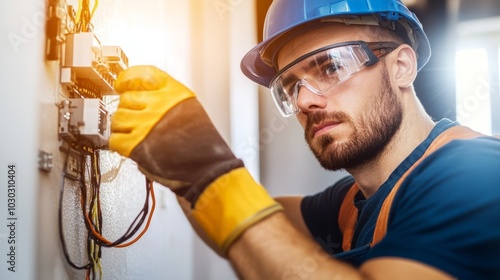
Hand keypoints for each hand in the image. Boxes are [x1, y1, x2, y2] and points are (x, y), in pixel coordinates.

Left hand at [110, 65, 243, 202]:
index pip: (141, 75)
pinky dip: (119, 145)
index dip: (127, 79)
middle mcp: (159, 105)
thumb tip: (142, 99)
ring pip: (117, 118)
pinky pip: (114, 139)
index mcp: (174, 93)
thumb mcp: (191, 110)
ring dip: (122, 128)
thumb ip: (168, 101)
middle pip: (126, 99)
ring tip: (133, 135)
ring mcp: (146, 124)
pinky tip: (129, 147)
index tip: (121, 85)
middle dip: (128, 110)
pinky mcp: (136, 145)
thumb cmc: (204, 144)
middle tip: (135, 121)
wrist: (209, 167)